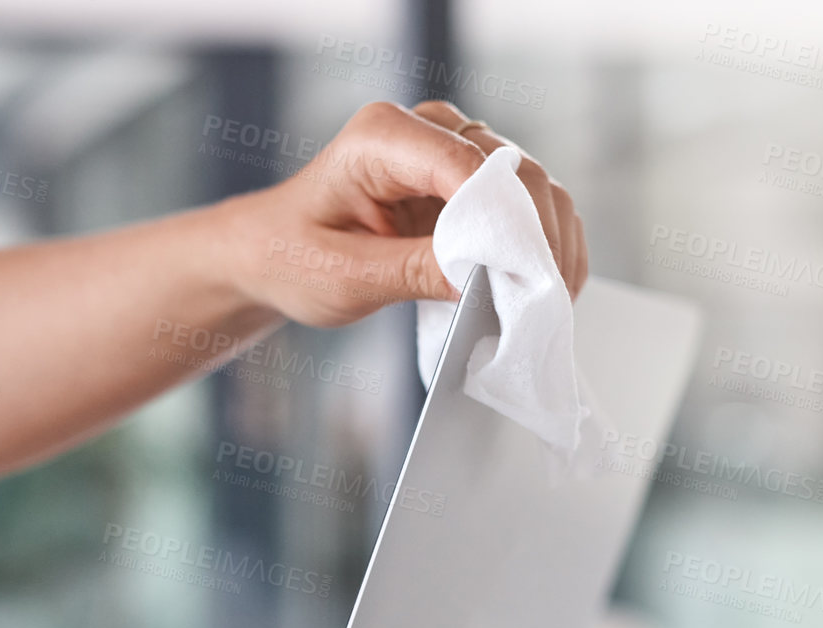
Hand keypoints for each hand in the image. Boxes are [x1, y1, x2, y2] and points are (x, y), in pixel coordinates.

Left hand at [221, 100, 586, 327]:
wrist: (271, 255)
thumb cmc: (291, 258)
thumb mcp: (344, 276)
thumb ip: (413, 271)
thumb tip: (485, 279)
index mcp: (383, 136)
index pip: (467, 166)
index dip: (506, 223)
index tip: (524, 280)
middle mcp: (425, 128)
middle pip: (512, 170)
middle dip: (536, 236)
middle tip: (546, 302)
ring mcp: (451, 150)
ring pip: (531, 185)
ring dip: (549, 242)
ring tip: (551, 303)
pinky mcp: (467, 181)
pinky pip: (524, 203)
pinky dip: (540, 244)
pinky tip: (543, 287)